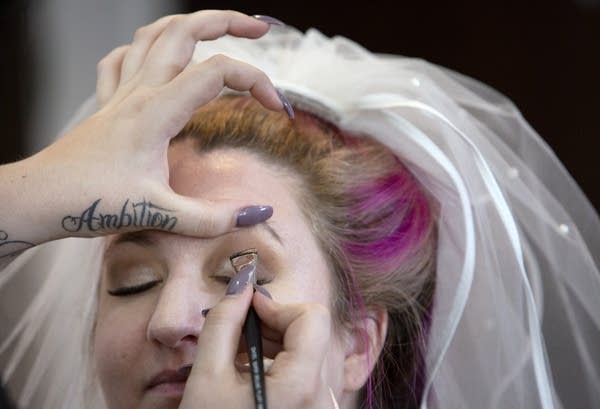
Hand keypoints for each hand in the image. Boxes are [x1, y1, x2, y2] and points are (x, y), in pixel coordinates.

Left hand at [30, 10, 284, 241]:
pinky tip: (156, 58)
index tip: (277, 109)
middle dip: (227, 21)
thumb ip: (212, 218)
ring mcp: (120, 94)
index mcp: (157, 111)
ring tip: (216, 28)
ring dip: (189, 25)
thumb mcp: (158, 215)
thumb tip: (258, 213)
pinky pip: (123, 59)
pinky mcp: (106, 105)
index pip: (218, 73)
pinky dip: (145, 48)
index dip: (257, 82)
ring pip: (154, 35)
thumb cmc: (90, 202)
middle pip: (185, 31)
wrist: (38, 199)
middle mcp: (139, 92)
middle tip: (260, 29)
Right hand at [181, 286, 335, 408]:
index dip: (277, 305)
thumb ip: (222, 322)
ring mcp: (321, 407)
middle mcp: (322, 397)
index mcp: (302, 385)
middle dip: (275, 322)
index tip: (247, 307)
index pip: (312, 317)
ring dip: (277, 342)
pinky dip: (282, 364)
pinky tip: (251, 374)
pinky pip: (308, 374)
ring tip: (239, 353)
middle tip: (239, 328)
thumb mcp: (207, 377)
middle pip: (313, 333)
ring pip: (311, 352)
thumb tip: (240, 284)